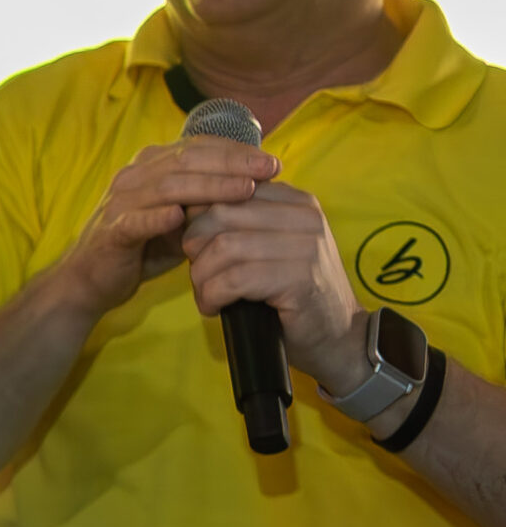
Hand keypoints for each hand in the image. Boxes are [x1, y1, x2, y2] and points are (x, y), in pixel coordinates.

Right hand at [50, 139, 279, 319]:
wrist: (90, 280)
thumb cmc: (141, 248)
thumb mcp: (180, 221)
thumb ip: (207, 203)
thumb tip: (256, 189)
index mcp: (150, 167)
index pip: (198, 147)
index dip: (236, 151)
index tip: (271, 161)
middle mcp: (134, 177)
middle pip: (188, 158)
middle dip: (233, 162)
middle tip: (269, 168)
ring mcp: (120, 202)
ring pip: (168, 185)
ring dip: (210, 185)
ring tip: (245, 190)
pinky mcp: (111, 231)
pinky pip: (136, 220)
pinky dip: (158, 217)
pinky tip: (182, 217)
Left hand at [181, 181, 369, 388]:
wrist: (338, 335)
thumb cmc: (292, 292)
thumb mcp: (270, 246)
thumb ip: (242, 223)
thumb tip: (187, 210)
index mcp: (295, 201)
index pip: (228, 190)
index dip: (198, 221)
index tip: (198, 250)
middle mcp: (304, 216)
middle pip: (220, 215)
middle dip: (196, 248)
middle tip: (200, 275)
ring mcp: (306, 246)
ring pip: (223, 247)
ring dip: (202, 277)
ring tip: (207, 295)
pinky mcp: (299, 279)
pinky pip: (235, 279)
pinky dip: (213, 295)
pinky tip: (214, 307)